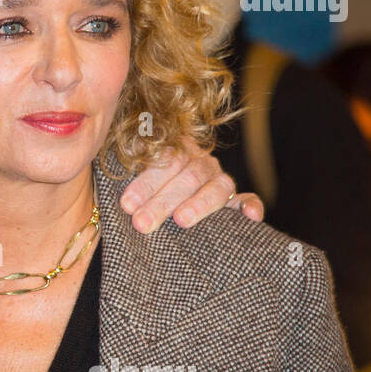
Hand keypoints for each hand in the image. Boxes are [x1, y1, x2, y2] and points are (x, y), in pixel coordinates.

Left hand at [119, 136, 264, 232]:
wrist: (159, 195)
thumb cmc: (140, 188)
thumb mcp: (130, 170)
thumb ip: (126, 161)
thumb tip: (119, 166)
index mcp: (175, 149)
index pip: (165, 160)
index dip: (146, 182)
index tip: (127, 204)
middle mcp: (200, 162)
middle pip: (187, 176)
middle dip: (162, 201)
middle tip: (142, 223)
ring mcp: (220, 180)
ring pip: (215, 188)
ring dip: (199, 204)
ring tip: (182, 220)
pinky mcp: (237, 201)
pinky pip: (248, 200)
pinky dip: (251, 206)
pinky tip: (250, 216)